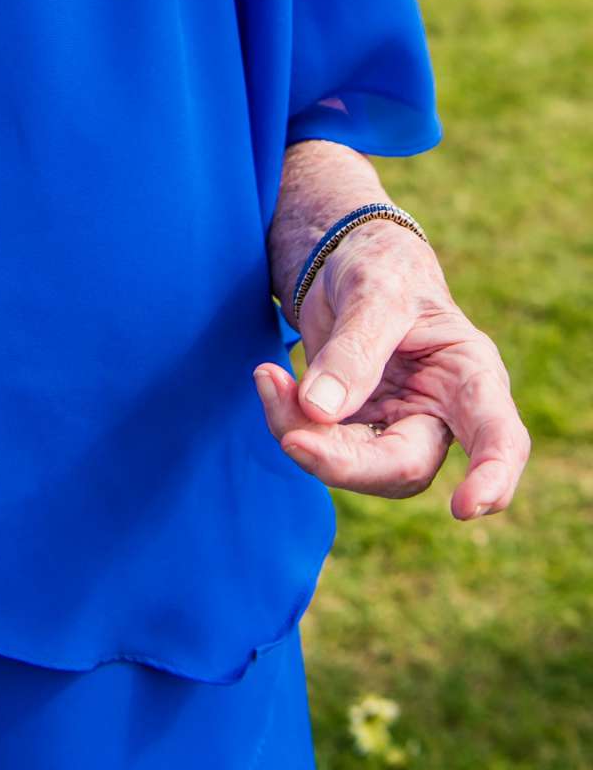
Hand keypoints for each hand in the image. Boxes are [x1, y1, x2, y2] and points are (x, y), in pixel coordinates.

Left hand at [253, 219, 529, 520]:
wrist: (350, 260)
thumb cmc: (382, 268)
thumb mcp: (372, 291)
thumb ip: (354, 350)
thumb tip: (320, 412)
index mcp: (471, 373)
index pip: (499, 437)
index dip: (492, 477)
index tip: (464, 509)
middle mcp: (445, 411)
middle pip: (407, 466)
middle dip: (346, 464)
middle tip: (292, 439)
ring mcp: (401, 425)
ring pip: (359, 466)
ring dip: (307, 438)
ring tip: (269, 379)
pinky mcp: (361, 429)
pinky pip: (326, 446)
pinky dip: (290, 420)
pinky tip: (270, 380)